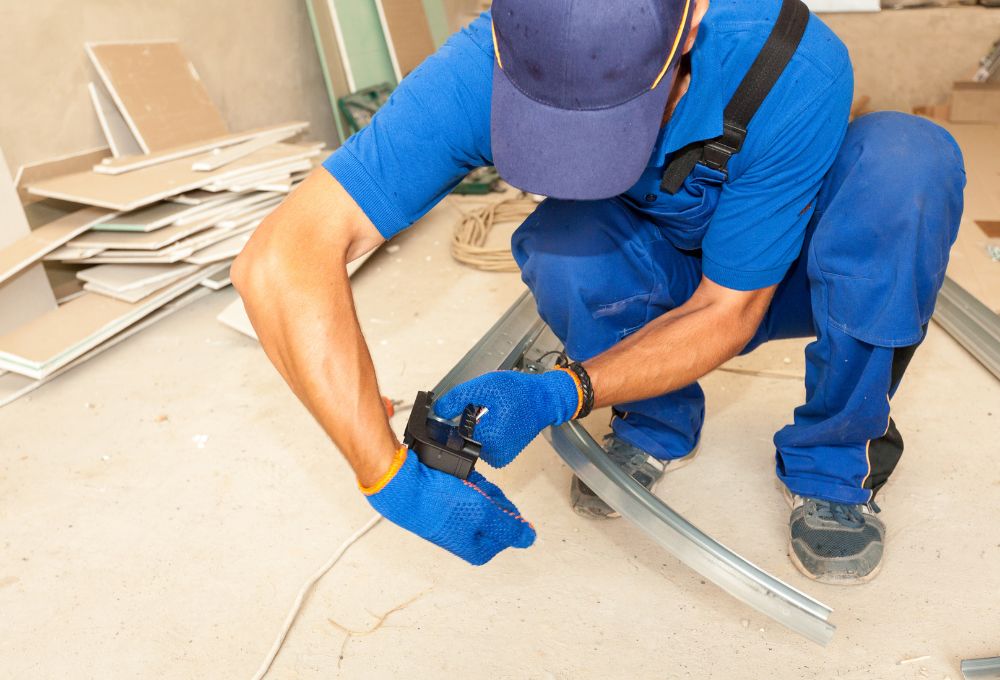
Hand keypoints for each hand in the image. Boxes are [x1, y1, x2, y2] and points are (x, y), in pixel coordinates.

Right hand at [362, 447, 535, 564]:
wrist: (399, 485)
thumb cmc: (433, 503)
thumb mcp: (482, 513)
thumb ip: (509, 526)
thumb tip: (529, 538)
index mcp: (476, 549)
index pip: (510, 529)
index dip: (505, 509)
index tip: (494, 500)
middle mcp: (464, 538)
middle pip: (495, 512)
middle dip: (489, 495)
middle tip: (474, 490)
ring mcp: (453, 520)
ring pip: (480, 497)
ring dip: (476, 485)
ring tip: (459, 482)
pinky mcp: (442, 504)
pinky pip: (464, 488)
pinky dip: (463, 479)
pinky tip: (452, 477)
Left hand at [434, 369, 580, 468]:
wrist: (544, 400)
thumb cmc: (517, 391)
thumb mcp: (484, 386)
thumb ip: (458, 398)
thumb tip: (438, 411)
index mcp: (486, 437)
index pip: (454, 430)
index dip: (457, 416)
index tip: (470, 405)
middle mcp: (492, 454)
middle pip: (464, 437)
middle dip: (469, 422)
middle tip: (486, 406)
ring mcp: (498, 458)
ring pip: (474, 442)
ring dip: (477, 428)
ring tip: (494, 413)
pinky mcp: (503, 458)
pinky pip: (484, 446)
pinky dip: (487, 434)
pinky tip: (498, 422)